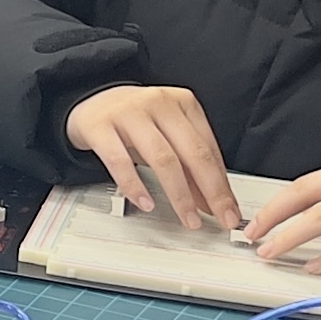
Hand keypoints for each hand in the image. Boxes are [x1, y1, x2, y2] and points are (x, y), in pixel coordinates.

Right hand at [64, 84, 238, 229]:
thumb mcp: (167, 137)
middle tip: (218, 217)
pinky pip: (120, 161)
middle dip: (210, 191)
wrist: (91, 103)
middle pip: (192, 152)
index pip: (209, 148)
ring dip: (179, 194)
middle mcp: (158, 104)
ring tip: (187, 217)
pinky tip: (146, 203)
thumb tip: (212, 202)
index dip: (221, 183)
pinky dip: (135, 186)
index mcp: (182, 103)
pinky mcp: (101, 126)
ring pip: (162, 158)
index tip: (229, 210)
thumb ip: (189, 167)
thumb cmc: (135, 122)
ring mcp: (129, 113)